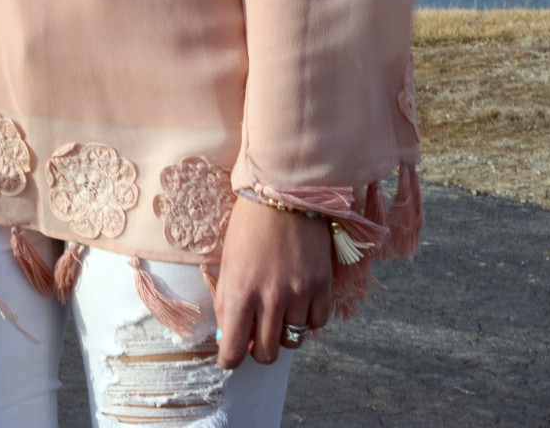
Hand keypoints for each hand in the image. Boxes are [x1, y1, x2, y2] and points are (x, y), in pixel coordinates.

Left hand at [214, 195, 331, 368]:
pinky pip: (318, 323)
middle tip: (256, 331)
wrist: (284, 191)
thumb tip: (229, 336)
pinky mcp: (322, 283)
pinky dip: (308, 320)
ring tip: (280, 313)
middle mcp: (270, 299)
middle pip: (266, 354)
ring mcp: (299, 292)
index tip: (232, 352)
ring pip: (293, 341)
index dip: (230, 359)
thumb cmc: (249, 225)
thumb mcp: (227, 264)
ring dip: (284, 333)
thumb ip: (227, 303)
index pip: (233, 354)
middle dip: (258, 349)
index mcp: (238, 294)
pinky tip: (300, 304)